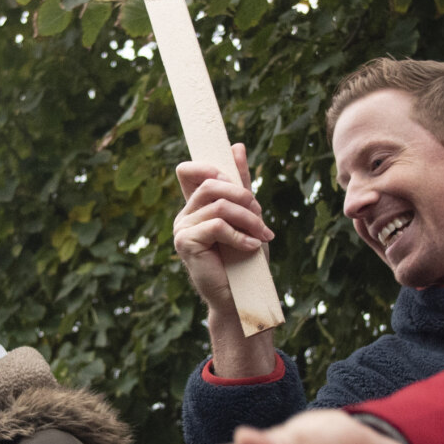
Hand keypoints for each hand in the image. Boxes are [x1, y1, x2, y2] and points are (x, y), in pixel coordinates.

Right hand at [174, 146, 279, 378]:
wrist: (241, 296)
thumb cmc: (245, 259)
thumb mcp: (247, 216)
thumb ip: (240, 184)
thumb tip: (237, 147)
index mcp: (195, 207)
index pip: (189, 170)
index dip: (209, 167)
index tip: (237, 183)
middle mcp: (184, 215)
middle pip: (210, 183)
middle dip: (242, 195)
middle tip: (260, 214)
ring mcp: (181, 229)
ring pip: (218, 204)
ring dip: (248, 218)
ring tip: (262, 234)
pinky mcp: (185, 243)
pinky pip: (216, 224)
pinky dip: (239, 234)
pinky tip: (251, 246)